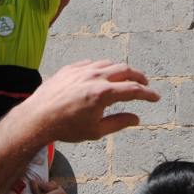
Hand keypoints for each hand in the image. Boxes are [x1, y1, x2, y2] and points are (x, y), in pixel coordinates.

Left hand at [17, 60, 158, 142]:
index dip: (148, 94)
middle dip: (138, 77)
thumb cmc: (66, 128)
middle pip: (125, 70)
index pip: (134, 90)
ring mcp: (82, 70)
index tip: (156, 97)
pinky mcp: (70, 68)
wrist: (37, 118)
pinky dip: (102, 68)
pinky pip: (92, 63)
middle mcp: (95, 77)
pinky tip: (103, 75)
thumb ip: (119, 122)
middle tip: (145, 85)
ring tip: (125, 79)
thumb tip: (136, 118)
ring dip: (121, 70)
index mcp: (103, 93)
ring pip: (109, 64)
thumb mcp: (96, 130)